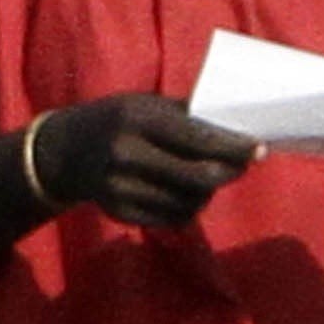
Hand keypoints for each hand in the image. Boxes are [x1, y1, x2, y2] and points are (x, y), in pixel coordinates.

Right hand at [31, 94, 257, 227]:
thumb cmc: (118, 121)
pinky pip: (170, 218)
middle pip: (197, 176)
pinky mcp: (119, 212)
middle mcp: (126, 154)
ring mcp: (120, 187)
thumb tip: (237, 130)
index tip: (258, 149)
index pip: (198, 138)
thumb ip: (186, 117)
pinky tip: (186, 193)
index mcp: (137, 119)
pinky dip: (187, 208)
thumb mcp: (146, 105)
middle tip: (242, 166)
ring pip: (188, 202)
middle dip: (228, 172)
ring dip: (208, 192)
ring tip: (210, 177)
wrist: (64, 152)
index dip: (233, 147)